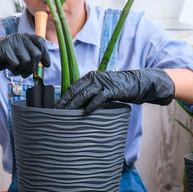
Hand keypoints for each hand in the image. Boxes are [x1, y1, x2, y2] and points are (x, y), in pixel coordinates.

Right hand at [0, 33, 49, 78]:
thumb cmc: (3, 57)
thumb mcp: (19, 54)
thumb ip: (30, 56)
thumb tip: (45, 64)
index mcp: (24, 37)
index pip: (41, 42)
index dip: (46, 54)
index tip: (46, 64)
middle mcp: (19, 37)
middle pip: (36, 54)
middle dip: (32, 67)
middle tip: (25, 72)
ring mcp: (11, 42)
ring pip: (27, 61)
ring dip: (23, 70)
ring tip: (16, 70)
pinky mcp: (3, 50)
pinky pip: (16, 64)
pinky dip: (14, 70)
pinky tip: (9, 68)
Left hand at [56, 69, 174, 113]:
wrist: (137, 83)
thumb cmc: (118, 89)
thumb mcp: (101, 89)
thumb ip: (90, 95)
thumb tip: (77, 107)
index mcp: (89, 77)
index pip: (72, 88)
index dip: (62, 98)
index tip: (54, 108)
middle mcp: (94, 78)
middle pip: (75, 91)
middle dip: (64, 103)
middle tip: (56, 114)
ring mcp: (103, 83)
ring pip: (84, 94)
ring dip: (74, 105)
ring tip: (66, 114)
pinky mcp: (112, 89)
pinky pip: (99, 98)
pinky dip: (92, 105)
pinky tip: (85, 113)